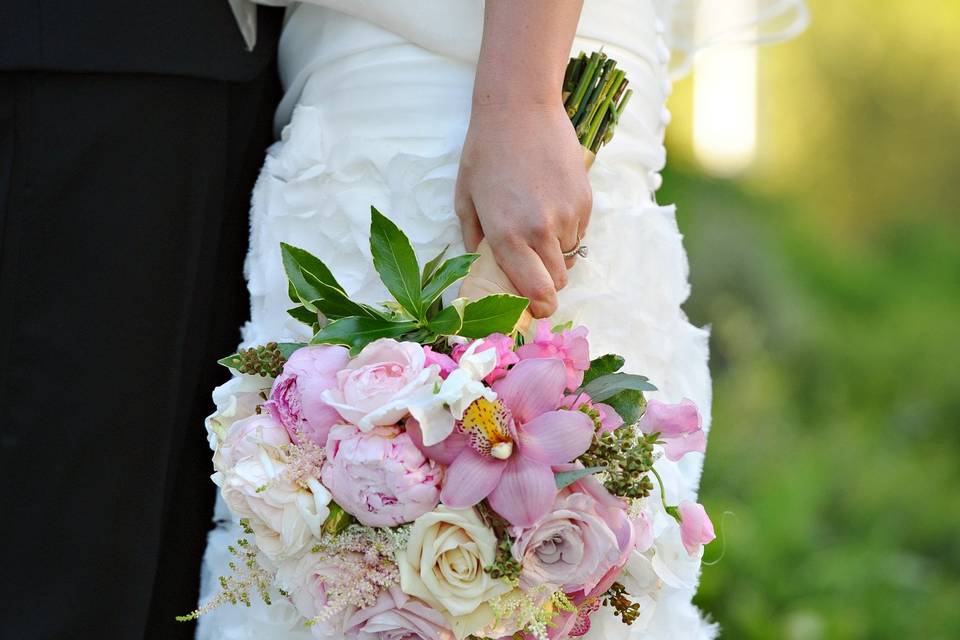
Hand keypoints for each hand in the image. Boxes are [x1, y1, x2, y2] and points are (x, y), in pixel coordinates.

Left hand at [455, 100, 591, 316]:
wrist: (520, 108)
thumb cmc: (485, 152)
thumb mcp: (466, 199)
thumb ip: (474, 241)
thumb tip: (483, 269)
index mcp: (506, 235)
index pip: (535, 292)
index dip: (538, 308)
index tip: (535, 309)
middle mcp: (541, 230)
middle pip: (557, 282)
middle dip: (546, 283)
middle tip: (532, 269)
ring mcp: (568, 215)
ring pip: (570, 256)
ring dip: (556, 253)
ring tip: (537, 223)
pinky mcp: (585, 200)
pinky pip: (580, 231)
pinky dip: (568, 229)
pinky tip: (550, 203)